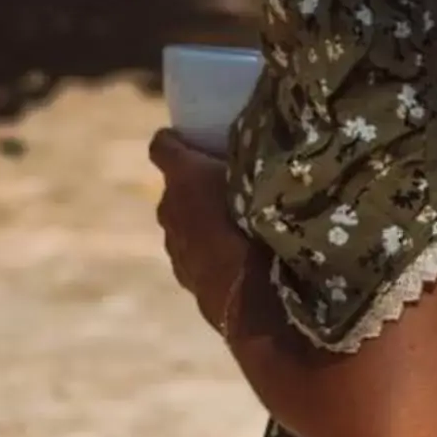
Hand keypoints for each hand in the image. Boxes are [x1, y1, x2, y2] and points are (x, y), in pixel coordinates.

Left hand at [150, 128, 249, 331]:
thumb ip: (258, 159)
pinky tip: (237, 255)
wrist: (255, 300)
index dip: (176, 140)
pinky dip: (207, 248)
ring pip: (183, 222)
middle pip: (175, 188)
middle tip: (230, 181)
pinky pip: (193, 251)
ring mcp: (173, 246)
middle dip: (195, 183)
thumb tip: (273, 139)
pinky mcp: (184, 276)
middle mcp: (169, 208)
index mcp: (184, 177)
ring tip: (238, 222)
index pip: (163, 147)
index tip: (193, 136)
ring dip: (202, 219)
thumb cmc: (262, 227)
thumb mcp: (266, 179)